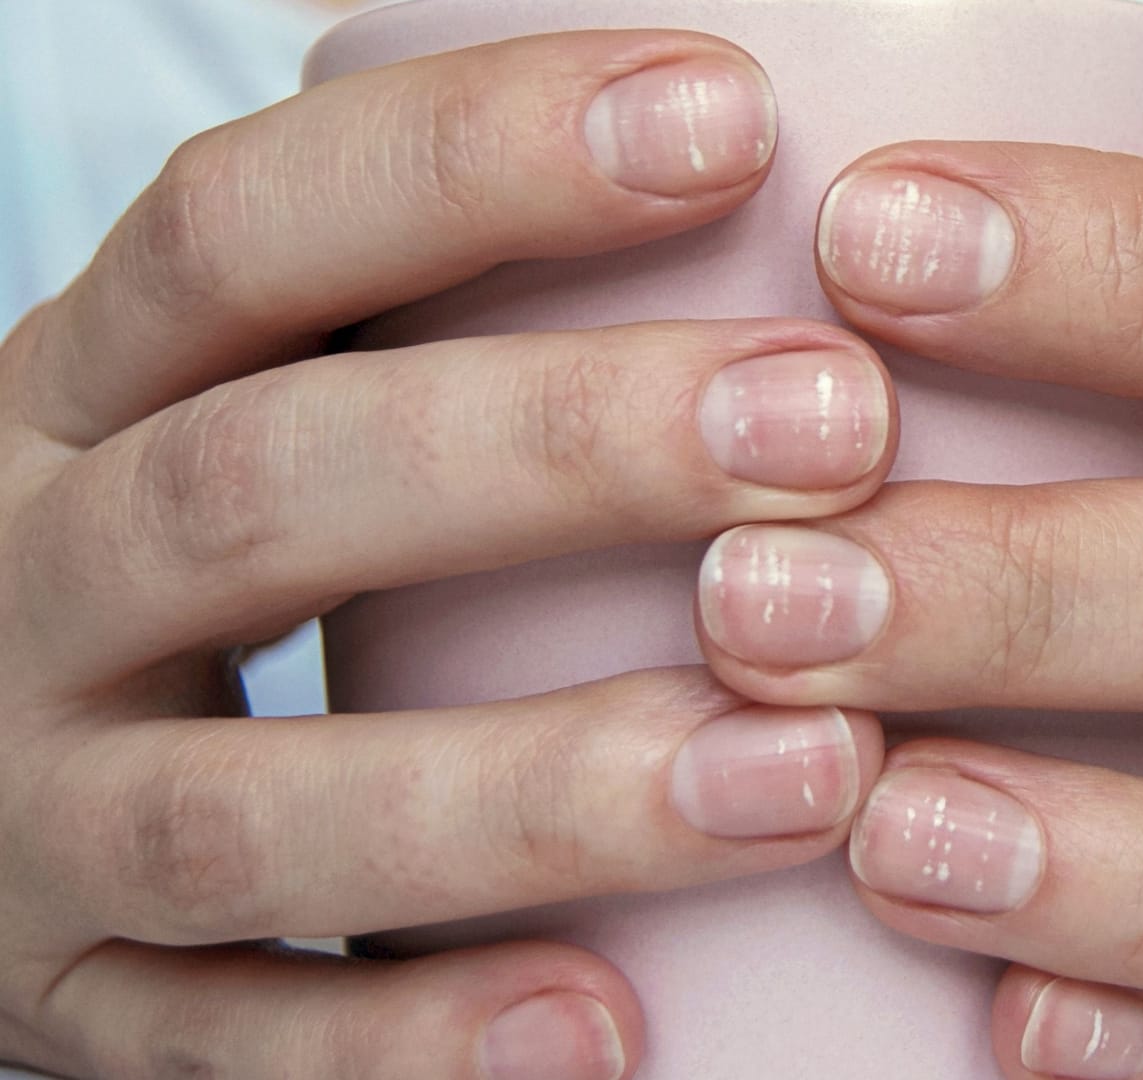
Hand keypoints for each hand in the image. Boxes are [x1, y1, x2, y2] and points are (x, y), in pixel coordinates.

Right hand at [0, 32, 897, 1079]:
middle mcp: (21, 582)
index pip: (242, 230)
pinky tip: (614, 1028)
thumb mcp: (254, 399)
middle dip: (557, 451)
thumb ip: (423, 330)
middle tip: (834, 426)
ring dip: (534, 789)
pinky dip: (415, 1047)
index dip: (476, 160)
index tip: (733, 117)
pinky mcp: (69, 1007)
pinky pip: (227, 1047)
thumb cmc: (199, 540)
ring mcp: (26, 814)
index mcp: (73, 392)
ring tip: (812, 769)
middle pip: (261, 491)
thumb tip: (771, 128)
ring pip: (245, 809)